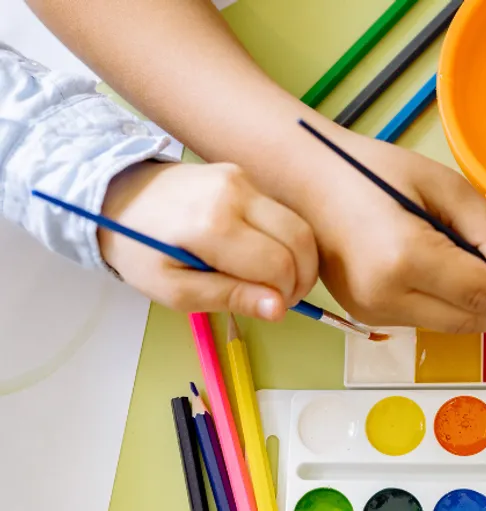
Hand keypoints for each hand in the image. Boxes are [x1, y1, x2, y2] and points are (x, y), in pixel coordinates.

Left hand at [99, 162, 317, 320]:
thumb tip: (278, 308)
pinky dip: (284, 238)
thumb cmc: (141, 251)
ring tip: (278, 279)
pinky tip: (264, 253)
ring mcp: (242, 178)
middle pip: (299, 239)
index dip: (285, 293)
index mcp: (212, 225)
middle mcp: (235, 193)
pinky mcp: (243, 173)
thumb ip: (229, 297)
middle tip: (286, 298)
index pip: (278, 264)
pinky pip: (281, 211)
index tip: (274, 308)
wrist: (117, 196)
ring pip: (297, 223)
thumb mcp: (175, 290)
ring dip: (298, 256)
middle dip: (302, 276)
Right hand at [293, 127, 485, 332]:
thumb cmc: (370, 173)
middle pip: (470, 321)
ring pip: (450, 326)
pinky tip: (454, 274)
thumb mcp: (441, 184)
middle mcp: (386, 296)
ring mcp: (372, 311)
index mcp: (405, 258)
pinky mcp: (365, 315)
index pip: (482, 295)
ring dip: (480, 308)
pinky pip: (426, 320)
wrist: (306, 184)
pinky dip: (452, 305)